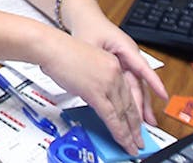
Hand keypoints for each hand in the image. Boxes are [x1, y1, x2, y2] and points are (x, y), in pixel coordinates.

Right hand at [61, 17, 167, 153]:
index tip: (137, 122)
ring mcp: (107, 82)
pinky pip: (111, 116)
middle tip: (139, 138)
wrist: (53, 48)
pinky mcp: (97, 92)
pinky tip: (123, 140)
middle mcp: (114, 73)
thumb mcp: (87, 66)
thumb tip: (96, 98)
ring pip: (123, 113)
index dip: (134, 111)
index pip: (129, 93)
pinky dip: (119, 131)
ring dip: (130, 132)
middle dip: (135, 125)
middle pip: (130, 104)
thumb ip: (97, 81)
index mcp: (113, 65)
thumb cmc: (62, 53)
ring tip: (133, 144)